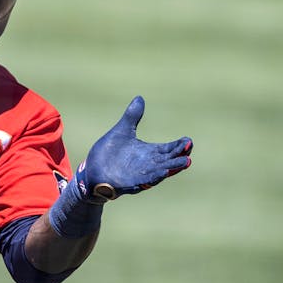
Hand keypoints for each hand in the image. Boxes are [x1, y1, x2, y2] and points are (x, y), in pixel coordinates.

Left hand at [77, 96, 192, 201]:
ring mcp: (140, 176)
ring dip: (172, 168)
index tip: (188, 140)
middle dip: (179, 158)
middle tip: (190, 152)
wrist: (92, 171)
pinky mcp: (129, 184)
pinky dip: (155, 176)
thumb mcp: (122, 131)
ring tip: (185, 163)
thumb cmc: (108, 153)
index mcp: (149, 153)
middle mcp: (148, 165)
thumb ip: (132, 117)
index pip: (169, 149)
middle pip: (168, 161)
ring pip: (160, 172)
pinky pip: (144, 181)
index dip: (179, 146)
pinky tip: (164, 172)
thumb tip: (140, 98)